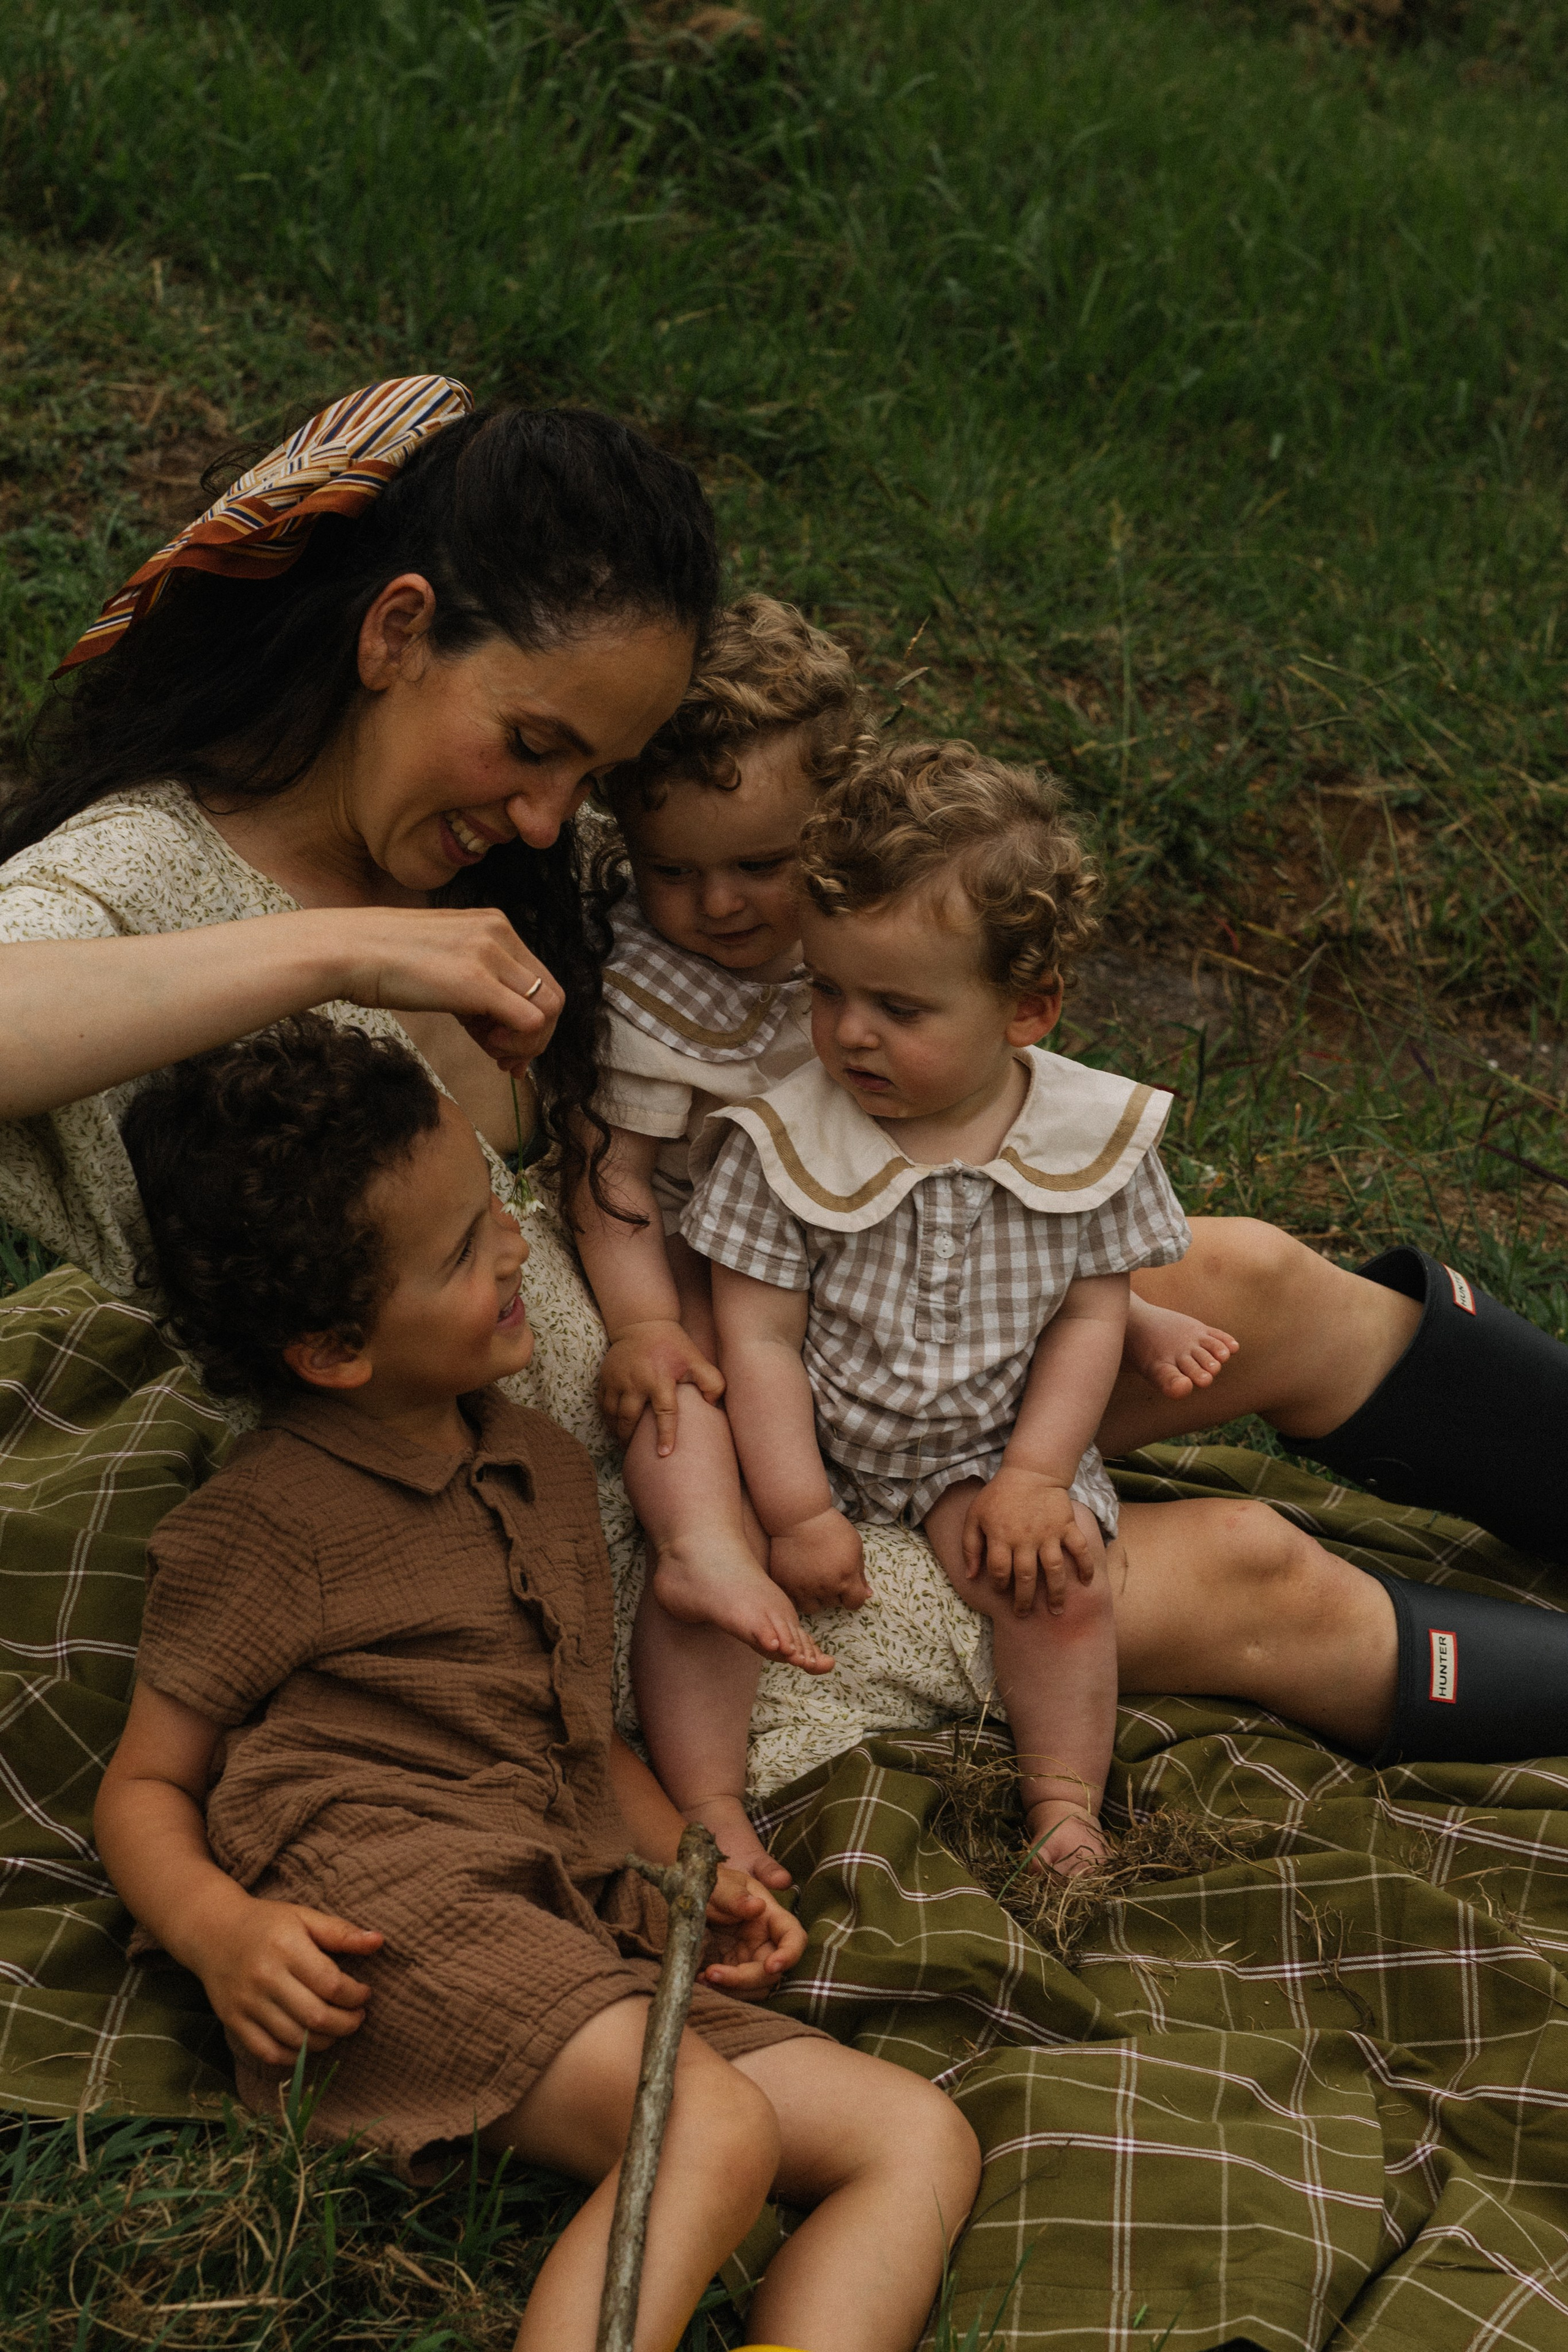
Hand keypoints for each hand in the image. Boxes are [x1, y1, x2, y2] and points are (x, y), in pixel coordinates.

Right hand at [186, 1891, 383, 2066]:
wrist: (212, 1931)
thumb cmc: (267, 1923)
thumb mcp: (304, 1917)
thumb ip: (341, 1932)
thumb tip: (379, 1941)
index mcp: (287, 1948)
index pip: (331, 1985)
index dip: (356, 1996)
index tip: (364, 1994)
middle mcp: (265, 1978)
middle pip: (316, 2017)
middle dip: (346, 2024)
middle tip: (357, 2018)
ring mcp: (247, 2003)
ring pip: (294, 2039)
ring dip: (325, 2041)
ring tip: (336, 2029)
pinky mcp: (233, 2021)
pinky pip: (267, 2052)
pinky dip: (293, 2057)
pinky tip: (308, 2044)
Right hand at [335, 906, 563, 1074]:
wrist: (345, 951)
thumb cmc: (382, 961)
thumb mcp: (443, 962)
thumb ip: (475, 985)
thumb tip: (497, 1027)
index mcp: (494, 924)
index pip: (538, 978)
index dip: (530, 1018)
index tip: (503, 1044)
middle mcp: (500, 932)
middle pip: (552, 994)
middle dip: (536, 1036)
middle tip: (504, 1059)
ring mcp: (491, 955)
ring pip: (551, 1008)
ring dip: (529, 1042)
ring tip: (493, 1053)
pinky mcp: (478, 981)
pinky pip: (531, 1020)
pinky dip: (519, 1043)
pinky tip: (489, 1048)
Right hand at [598, 1320, 724, 1451]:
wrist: (643, 1324)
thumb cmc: (674, 1346)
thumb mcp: (697, 1360)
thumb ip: (712, 1382)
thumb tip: (713, 1407)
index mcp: (660, 1378)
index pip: (664, 1412)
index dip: (665, 1435)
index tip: (664, 1454)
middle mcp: (635, 1381)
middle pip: (629, 1419)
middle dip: (630, 1439)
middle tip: (634, 1452)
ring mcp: (617, 1379)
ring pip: (612, 1414)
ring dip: (617, 1431)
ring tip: (624, 1443)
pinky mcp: (605, 1377)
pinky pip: (602, 1404)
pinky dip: (607, 1419)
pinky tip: (615, 1426)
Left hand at [699, 1865, 805, 1997]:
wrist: (687, 1896)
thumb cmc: (709, 1884)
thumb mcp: (719, 1885)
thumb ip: (736, 1896)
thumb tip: (757, 1907)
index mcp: (769, 1916)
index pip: (793, 1937)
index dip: (789, 1954)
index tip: (770, 1967)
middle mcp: (764, 1940)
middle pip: (771, 1971)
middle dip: (744, 1979)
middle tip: (712, 1973)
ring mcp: (749, 1957)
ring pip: (756, 1987)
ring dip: (733, 1990)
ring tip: (703, 1977)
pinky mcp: (732, 1969)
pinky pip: (737, 1990)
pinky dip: (722, 1991)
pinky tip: (701, 1978)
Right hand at [767, 1509, 870, 1611]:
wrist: (799, 1516)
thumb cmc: (830, 1527)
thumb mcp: (855, 1546)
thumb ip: (861, 1573)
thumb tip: (867, 1595)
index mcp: (846, 1578)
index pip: (855, 1603)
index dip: (853, 1597)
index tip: (848, 1589)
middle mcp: (825, 1587)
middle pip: (833, 1604)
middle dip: (833, 1593)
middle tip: (827, 1573)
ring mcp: (803, 1587)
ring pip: (812, 1607)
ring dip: (815, 1597)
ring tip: (812, 1579)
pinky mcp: (784, 1583)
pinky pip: (792, 1600)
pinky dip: (796, 1593)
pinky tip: (798, 1579)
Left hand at [962, 1468, 1095, 1614]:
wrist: (1031, 1471)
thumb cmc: (999, 1495)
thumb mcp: (975, 1516)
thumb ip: (970, 1546)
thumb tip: (971, 1576)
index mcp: (1001, 1537)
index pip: (999, 1571)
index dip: (999, 1585)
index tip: (1001, 1591)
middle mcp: (1025, 1539)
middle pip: (1025, 1577)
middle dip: (1024, 1600)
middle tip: (1023, 1614)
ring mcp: (1048, 1534)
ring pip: (1054, 1570)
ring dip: (1056, 1592)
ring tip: (1056, 1611)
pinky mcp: (1066, 1526)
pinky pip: (1080, 1549)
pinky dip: (1086, 1566)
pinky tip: (1086, 1582)